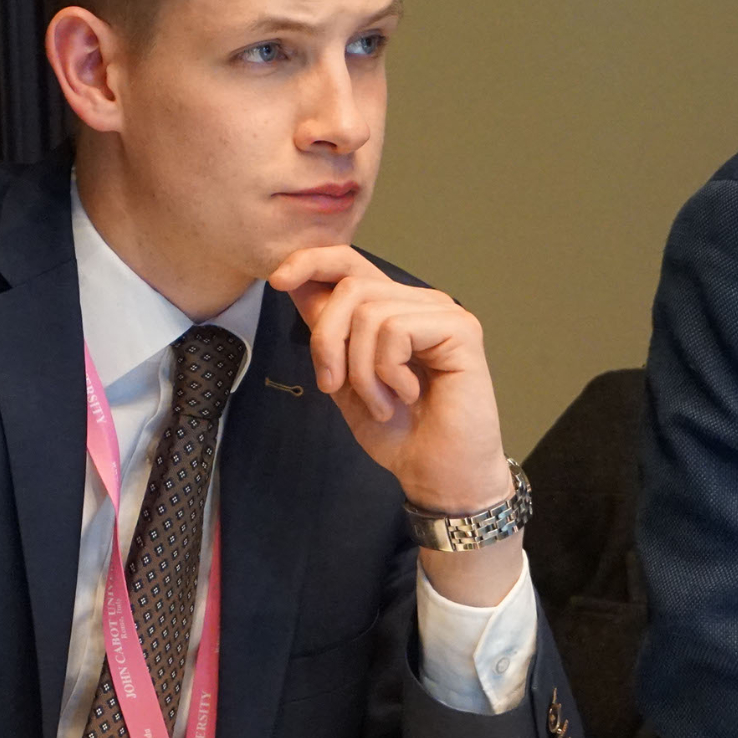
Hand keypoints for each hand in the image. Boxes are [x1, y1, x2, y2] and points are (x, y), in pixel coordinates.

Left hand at [268, 247, 520, 605]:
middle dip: (327, 339)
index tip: (277, 281)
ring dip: (361, 370)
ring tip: (382, 403)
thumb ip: (327, 334)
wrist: (436, 475)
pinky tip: (407, 395)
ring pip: (369, 311)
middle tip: (333, 385)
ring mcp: (442, 313)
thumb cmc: (400, 434)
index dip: (311, 262)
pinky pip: (396, 330)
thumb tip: (296, 283)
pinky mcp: (460, 329)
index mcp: (393, 310)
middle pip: (351, 287)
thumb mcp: (344, 380)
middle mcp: (419, 304)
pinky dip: (387, 371)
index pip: (349, 264)